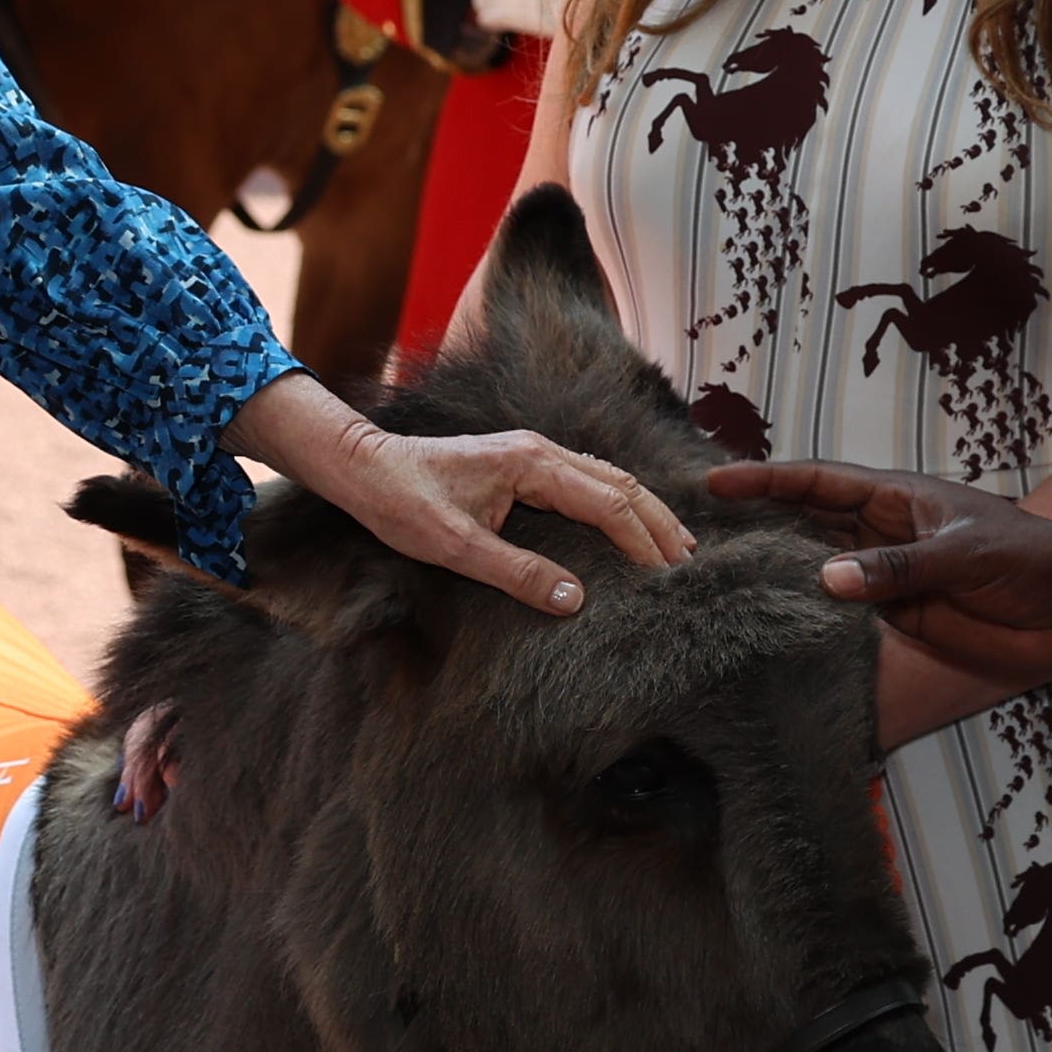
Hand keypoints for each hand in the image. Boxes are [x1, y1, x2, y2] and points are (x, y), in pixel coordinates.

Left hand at [227, 371, 685, 613]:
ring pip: (606, 478)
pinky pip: (584, 480)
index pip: (608, 502)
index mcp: (531, 465)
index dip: (642, 540)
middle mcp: (539, 452)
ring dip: (642, 510)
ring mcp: (531, 454)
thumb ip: (515, 572)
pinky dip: (615, 502)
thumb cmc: (401, 502)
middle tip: (689, 563)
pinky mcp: (521, 464)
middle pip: (619, 484)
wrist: (362, 466)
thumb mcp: (454, 546)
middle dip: (658, 522)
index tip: (667, 576)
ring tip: (672, 546)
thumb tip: (575, 600)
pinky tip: (623, 524)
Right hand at [701, 459, 1051, 685]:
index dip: (767, 481)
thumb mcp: (968, 554)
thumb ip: (900, 567)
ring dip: (774, 579)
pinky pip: (840, 621)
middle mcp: (880, 538)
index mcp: (895, 501)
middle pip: (804, 527)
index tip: (715, 481)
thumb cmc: (1032, 560)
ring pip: (814, 575)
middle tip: (693, 537)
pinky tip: (768, 632)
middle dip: (754, 527)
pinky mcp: (895, 624)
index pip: (818, 484)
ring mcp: (885, 582)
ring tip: (714, 587)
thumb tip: (828, 578)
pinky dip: (807, 624)